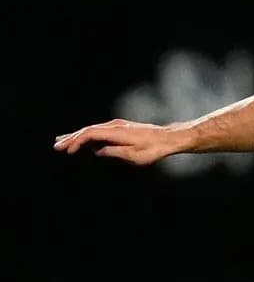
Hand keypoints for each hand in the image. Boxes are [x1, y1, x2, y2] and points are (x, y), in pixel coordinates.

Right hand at [53, 119, 185, 164]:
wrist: (169, 138)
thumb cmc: (154, 149)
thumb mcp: (135, 156)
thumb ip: (115, 152)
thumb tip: (98, 151)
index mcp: (116, 132)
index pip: (90, 134)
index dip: (77, 141)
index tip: (68, 150)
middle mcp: (115, 126)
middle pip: (88, 130)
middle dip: (71, 138)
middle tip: (57, 146)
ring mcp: (118, 126)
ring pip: (93, 129)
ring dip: (78, 136)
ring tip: (63, 141)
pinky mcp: (121, 128)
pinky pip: (100, 131)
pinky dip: (89, 135)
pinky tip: (83, 141)